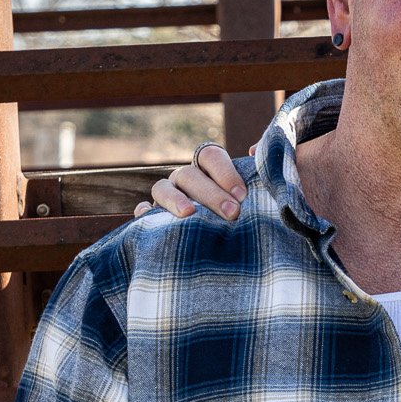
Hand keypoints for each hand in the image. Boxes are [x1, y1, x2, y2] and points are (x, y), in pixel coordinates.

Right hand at [133, 141, 251, 219]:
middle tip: (232, 213)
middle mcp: (185, 179)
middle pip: (189, 175)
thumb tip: (255, 151)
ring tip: (189, 214)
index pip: (210, 155)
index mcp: (208, 169)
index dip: (225, 171)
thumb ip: (258, 175)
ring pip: (161, 188)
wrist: (225, 250)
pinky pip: (142, 213)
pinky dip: (144, 214)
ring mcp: (166, 197)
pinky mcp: (152, 218)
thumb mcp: (253, 197)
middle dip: (211, 193)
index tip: (242, 195)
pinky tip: (152, 221)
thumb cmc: (242, 216)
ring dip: (175, 200)